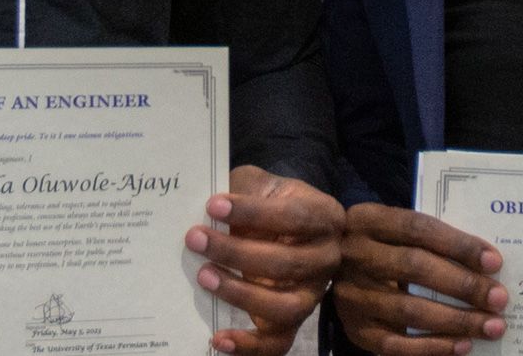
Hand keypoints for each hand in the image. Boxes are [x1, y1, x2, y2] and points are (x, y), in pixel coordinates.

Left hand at [184, 164, 344, 354]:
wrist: (281, 223)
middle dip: (235, 252)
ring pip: (284, 307)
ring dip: (240, 294)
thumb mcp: (260, 183)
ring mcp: (312, 294)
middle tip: (195, 238)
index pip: (292, 216)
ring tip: (204, 276)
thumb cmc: (269, 200)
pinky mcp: (294, 321)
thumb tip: (205, 205)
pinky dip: (248, 345)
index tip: (213, 205)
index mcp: (325, 217)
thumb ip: (240, 188)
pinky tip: (217, 337)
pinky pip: (278, 343)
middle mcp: (327, 258)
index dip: (253, 212)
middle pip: (286, 264)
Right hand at [334, 202, 507, 355]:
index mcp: (368, 220)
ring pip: (409, 310)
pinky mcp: (356, 330)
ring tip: (492, 326)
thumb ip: (433, 239)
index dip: (458, 244)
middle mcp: (354, 255)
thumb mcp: (398, 231)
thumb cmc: (386, 247)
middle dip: (463, 284)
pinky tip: (463, 345)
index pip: (417, 227)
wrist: (334, 269)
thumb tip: (488, 263)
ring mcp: (351, 295)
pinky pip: (398, 345)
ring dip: (457, 320)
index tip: (494, 262)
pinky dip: (434, 347)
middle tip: (499, 298)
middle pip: (414, 267)